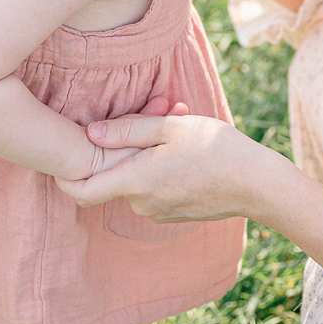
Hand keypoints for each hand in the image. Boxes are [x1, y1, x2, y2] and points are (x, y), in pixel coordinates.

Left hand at [58, 112, 260, 218]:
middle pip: (116, 176)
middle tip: (157, 110)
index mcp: (135, 181)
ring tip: (180, 122)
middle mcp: (141, 203)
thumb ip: (127, 130)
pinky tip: (188, 147)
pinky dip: (163, 168)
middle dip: (128, 145)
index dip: (64, 176)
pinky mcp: (176, 213)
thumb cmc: (217, 150)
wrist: (258, 185)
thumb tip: (89, 133)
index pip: (81, 190)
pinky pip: (157, 189)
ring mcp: (159, 212)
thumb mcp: (171, 128)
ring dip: (150, 153)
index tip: (65, 156)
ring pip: (139, 179)